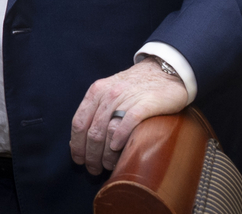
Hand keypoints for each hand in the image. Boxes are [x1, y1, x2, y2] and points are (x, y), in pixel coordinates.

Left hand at [69, 58, 187, 174]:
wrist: (165, 72)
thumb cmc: (135, 87)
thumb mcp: (110, 92)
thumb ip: (96, 110)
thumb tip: (79, 139)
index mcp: (96, 92)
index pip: (79, 122)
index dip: (76, 145)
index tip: (79, 160)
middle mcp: (108, 94)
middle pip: (92, 131)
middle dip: (90, 155)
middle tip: (93, 169)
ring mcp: (126, 98)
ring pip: (107, 131)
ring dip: (105, 154)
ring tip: (107, 166)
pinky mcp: (146, 103)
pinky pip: (128, 122)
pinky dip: (120, 138)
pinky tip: (118, 148)